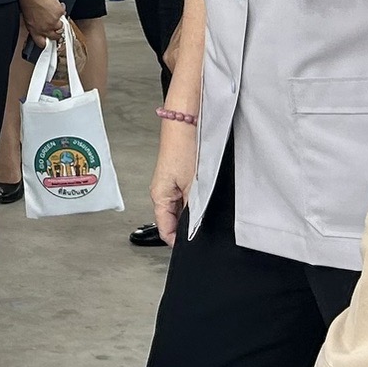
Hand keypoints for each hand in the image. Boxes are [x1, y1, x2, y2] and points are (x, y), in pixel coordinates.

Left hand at [17, 0, 64, 41]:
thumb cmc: (26, 1)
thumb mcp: (27, 18)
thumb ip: (34, 26)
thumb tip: (38, 27)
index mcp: (34, 31)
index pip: (42, 44)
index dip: (46, 43)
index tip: (48, 41)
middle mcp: (45, 29)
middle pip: (55, 37)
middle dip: (56, 33)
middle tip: (54, 27)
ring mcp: (54, 22)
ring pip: (61, 27)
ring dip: (59, 22)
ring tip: (54, 14)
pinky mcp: (60, 14)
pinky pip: (63, 14)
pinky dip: (60, 10)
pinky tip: (55, 5)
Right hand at [150, 115, 197, 244]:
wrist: (187, 120)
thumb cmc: (186, 147)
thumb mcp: (194, 186)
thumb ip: (193, 211)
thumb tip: (193, 231)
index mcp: (159, 197)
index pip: (166, 231)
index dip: (180, 242)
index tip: (195, 247)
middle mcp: (163, 192)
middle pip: (173, 221)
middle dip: (188, 227)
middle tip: (206, 229)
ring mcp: (171, 183)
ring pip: (181, 209)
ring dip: (194, 212)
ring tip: (207, 209)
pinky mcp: (181, 175)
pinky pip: (187, 196)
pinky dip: (196, 200)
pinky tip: (207, 196)